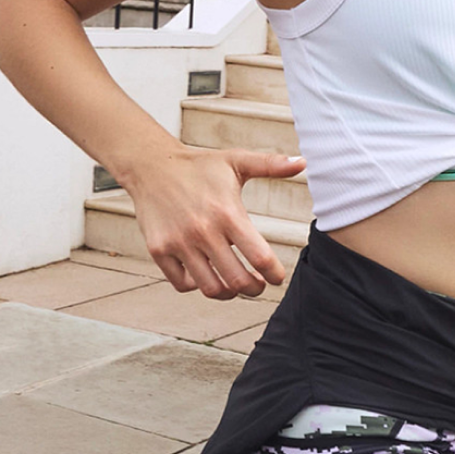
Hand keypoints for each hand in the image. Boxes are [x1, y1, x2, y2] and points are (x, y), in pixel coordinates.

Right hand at [119, 145, 305, 298]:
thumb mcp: (236, 161)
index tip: (278, 276)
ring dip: (229, 293)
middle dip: (255, 289)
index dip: (275, 273)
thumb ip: (270, 165)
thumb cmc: (199, 165)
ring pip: (211, 288)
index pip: (260, 257)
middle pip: (238, 280)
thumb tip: (304, 162)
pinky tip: (205, 274)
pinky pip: (182, 284)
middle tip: (258, 285)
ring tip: (235, 285)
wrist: (150, 164)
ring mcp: (179, 243)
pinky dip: (197, 285)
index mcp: (227, 213)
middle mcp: (203, 231)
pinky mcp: (159, 250)